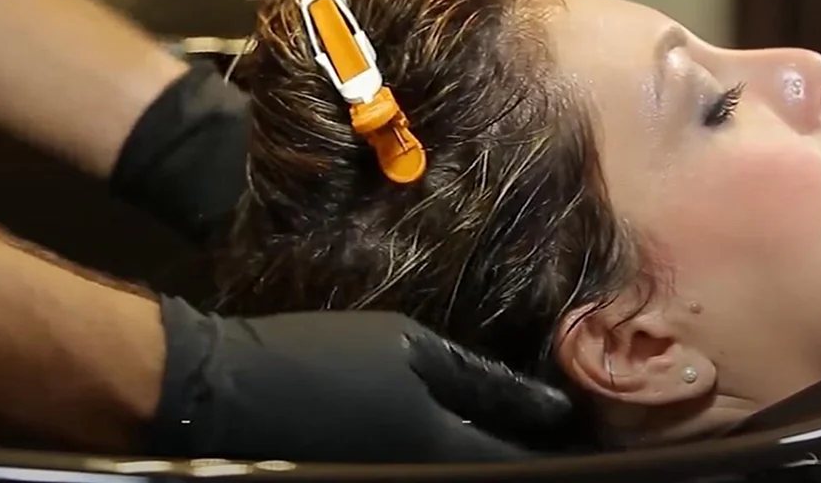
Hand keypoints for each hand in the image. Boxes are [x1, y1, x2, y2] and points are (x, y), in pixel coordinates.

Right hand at [151, 298, 577, 462]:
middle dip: (528, 455)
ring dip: (492, 455)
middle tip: (555, 433)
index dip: (566, 451)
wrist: (224, 393)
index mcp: (444, 453)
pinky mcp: (368, 478)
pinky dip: (453, 457)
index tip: (596, 439)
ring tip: (516, 432)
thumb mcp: (409, 350)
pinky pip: (428, 471)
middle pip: (499, 473)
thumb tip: (556, 407)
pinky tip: (463, 438)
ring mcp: (389, 481)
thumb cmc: (321, 359)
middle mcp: (422, 480)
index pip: (527, 464)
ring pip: (465, 472)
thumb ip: (485, 382)